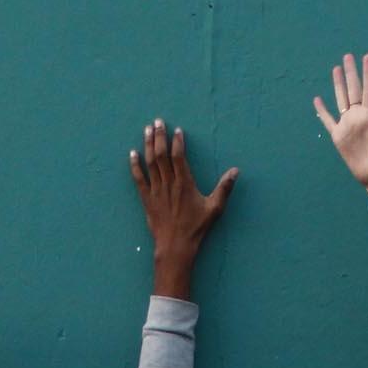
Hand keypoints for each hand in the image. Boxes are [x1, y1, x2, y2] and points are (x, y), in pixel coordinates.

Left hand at [129, 120, 238, 297]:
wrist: (175, 246)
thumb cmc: (196, 228)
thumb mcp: (215, 209)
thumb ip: (224, 188)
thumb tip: (236, 171)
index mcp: (184, 184)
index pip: (179, 156)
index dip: (178, 141)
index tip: (178, 130)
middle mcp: (168, 184)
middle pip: (161, 154)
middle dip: (159, 136)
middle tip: (158, 122)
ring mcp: (156, 190)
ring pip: (150, 162)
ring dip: (148, 144)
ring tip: (147, 130)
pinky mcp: (147, 199)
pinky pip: (138, 178)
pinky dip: (135, 165)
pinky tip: (132, 153)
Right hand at [314, 53, 367, 189]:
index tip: (367, 57)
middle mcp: (358, 118)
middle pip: (353, 90)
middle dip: (350, 73)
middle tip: (348, 55)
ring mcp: (348, 126)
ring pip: (341, 100)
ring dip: (338, 84)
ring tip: (337, 69)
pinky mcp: (339, 137)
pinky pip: (328, 120)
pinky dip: (322, 111)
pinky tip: (318, 100)